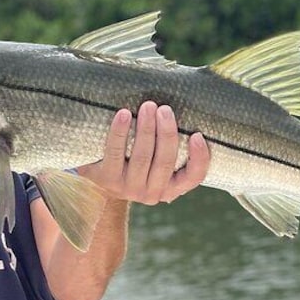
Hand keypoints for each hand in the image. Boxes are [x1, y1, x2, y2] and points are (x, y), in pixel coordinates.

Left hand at [78, 101, 209, 204]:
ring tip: (148, 107)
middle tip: (165, 109)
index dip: (199, 158)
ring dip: (146, 129)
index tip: (197, 135)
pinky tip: (123, 114)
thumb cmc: (137, 161)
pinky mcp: (108, 180)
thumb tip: (188, 107)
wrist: (99, 180)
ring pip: (142, 157)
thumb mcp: (157, 162)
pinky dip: (120, 132)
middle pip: (165, 162)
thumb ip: (170, 146)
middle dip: (166, 133)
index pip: (193, 177)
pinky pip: (115, 153)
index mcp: (172, 187)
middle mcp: (153, 193)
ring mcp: (129, 189)